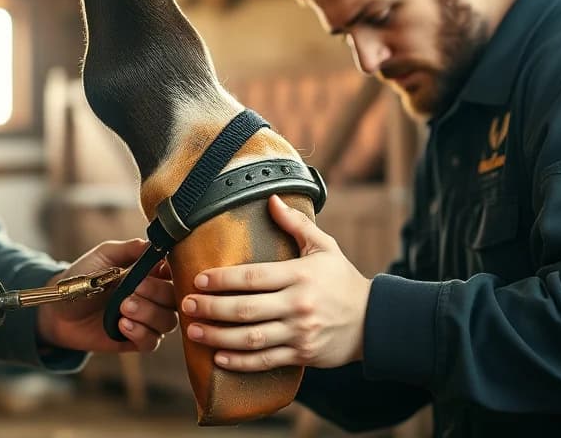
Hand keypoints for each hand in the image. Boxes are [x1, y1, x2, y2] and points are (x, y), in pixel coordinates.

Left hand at [37, 239, 177, 352]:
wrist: (58, 308)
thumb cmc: (82, 278)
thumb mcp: (103, 256)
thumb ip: (129, 249)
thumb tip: (152, 243)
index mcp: (150, 273)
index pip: (175, 273)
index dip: (172, 273)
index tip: (158, 270)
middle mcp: (153, 297)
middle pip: (174, 298)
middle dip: (157, 293)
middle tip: (134, 289)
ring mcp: (146, 320)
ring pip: (167, 321)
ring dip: (149, 314)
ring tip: (123, 307)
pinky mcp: (135, 340)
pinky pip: (152, 342)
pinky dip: (140, 333)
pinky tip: (122, 325)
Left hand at [182, 195, 371, 371]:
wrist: (374, 321)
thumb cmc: (343, 280)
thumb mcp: (324, 247)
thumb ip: (295, 224)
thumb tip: (271, 199)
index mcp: (300, 275)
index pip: (253, 277)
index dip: (222, 279)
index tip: (198, 280)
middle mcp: (298, 305)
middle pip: (245, 309)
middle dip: (211, 308)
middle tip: (186, 305)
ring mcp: (299, 333)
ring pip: (251, 338)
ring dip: (218, 336)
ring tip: (193, 331)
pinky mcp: (301, 355)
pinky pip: (265, 360)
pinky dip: (240, 361)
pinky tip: (219, 356)